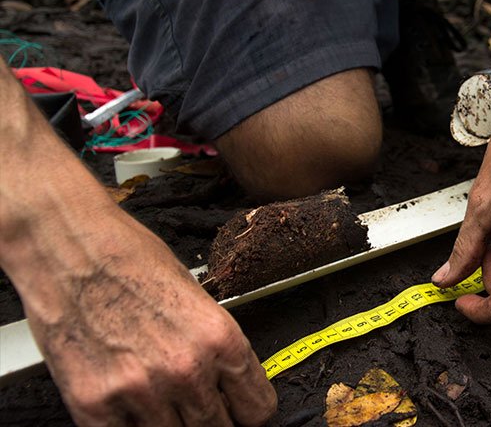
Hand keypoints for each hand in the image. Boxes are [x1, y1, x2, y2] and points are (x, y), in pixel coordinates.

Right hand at [19, 203, 276, 425]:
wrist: (68, 247)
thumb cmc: (130, 257)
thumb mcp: (195, 294)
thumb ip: (213, 342)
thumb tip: (229, 378)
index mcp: (219, 337)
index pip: (257, 408)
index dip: (249, 411)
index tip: (241, 410)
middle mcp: (186, 369)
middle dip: (213, 420)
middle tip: (198, 406)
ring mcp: (140, 391)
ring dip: (171, 424)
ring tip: (159, 399)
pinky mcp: (93, 404)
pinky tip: (128, 406)